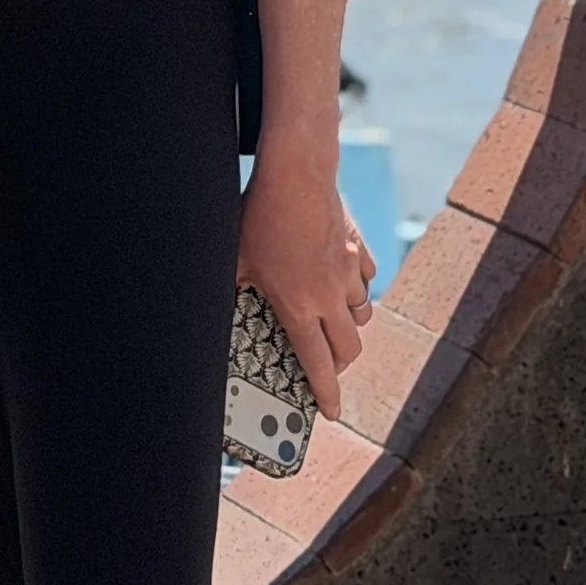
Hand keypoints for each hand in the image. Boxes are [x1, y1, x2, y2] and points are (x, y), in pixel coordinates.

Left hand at [237, 154, 376, 420]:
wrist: (297, 173)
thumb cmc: (261, 215)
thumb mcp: (237, 259)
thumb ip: (236, 288)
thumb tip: (220, 305)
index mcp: (299, 307)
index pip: (318, 366)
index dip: (326, 394)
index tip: (330, 411)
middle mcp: (330, 296)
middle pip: (349, 349)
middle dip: (340, 366)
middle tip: (327, 367)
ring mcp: (348, 271)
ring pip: (362, 313)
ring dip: (349, 325)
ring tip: (331, 322)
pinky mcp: (356, 247)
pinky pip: (365, 278)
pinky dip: (357, 286)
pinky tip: (342, 279)